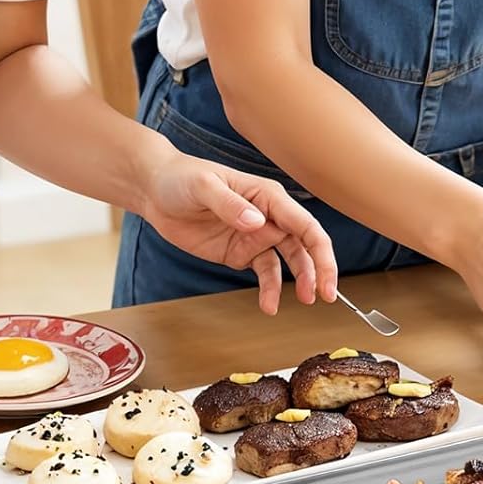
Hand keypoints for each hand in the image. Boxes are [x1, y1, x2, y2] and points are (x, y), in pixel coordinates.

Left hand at [138, 155, 338, 314]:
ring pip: (288, 260)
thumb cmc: (181, 178)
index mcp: (267, 195)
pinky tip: (268, 305)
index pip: (303, 224)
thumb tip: (256, 222)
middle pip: (303, 244)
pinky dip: (269, 289)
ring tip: (303, 301)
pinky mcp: (240, 252)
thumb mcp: (203, 187)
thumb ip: (230, 204)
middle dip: (317, 269)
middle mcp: (268, 215)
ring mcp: (254, 235)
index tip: (326, 278)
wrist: (156, 191)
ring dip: (299, 280)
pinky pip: (264, 271)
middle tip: (323, 296)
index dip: (320, 251)